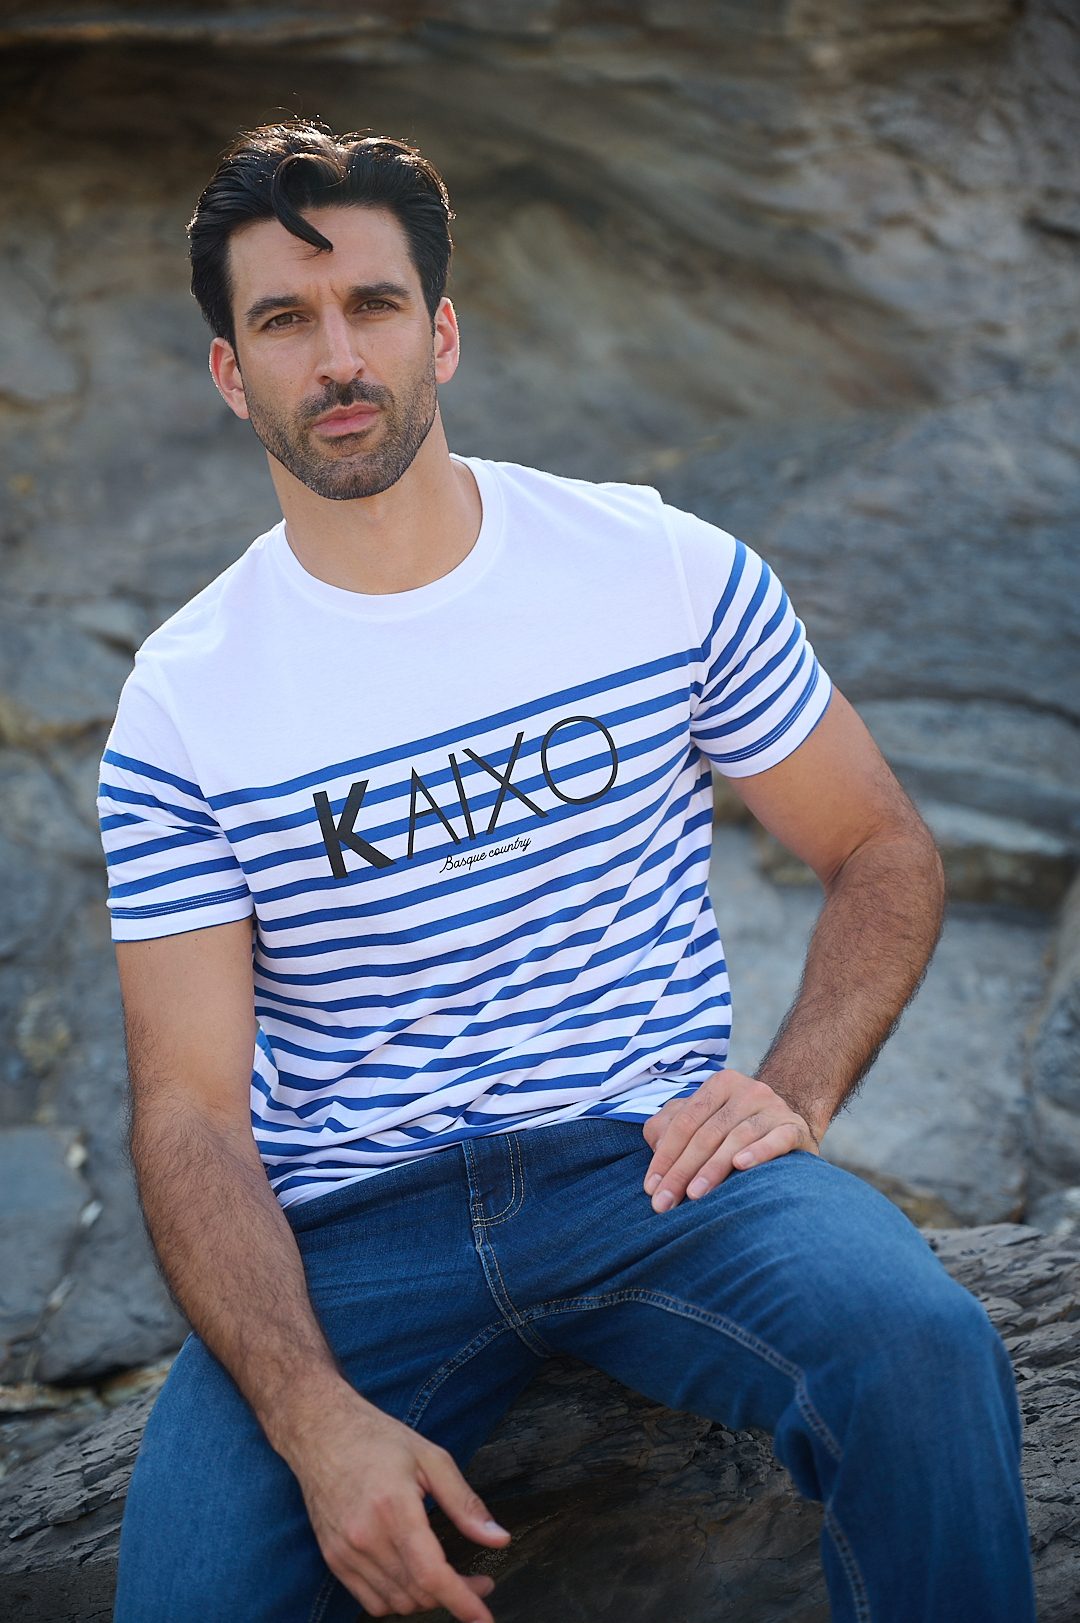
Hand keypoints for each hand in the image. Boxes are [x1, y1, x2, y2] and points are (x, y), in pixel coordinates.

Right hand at [289, 1385, 509, 1619]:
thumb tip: (498, 1538)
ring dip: (427, 1599)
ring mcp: (346, 1552)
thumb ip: (465, 1504)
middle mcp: (366, 1537)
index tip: (484, 1618)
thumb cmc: (378, 1439)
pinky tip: (412, 1577)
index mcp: (394, 1509)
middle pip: (418, 1594)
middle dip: (455, 1596)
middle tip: (478, 1579)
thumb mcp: (431, 1458)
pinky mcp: (334, 1558)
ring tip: (447, 1577)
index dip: (463, 1601)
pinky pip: (370, 1601)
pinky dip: (397, 1599)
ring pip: (396, 1603)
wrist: (321, 1431)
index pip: (432, 1575)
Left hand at [642, 1069, 818, 1212]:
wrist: (788, 1122)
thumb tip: (656, 1143)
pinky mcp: (795, 1128)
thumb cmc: (733, 1125)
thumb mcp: (700, 1117)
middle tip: (665, 1202)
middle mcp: (748, 1090)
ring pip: (737, 1137)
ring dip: (713, 1168)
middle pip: (707, 1133)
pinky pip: (777, 1139)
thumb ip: (670, 1125)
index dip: (665, 1155)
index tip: (651, 1188)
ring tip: (694, 1194)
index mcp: (720, 1084)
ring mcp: (774, 1108)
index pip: (685, 1121)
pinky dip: (759, 1152)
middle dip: (682, 1170)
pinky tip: (741, 1165)